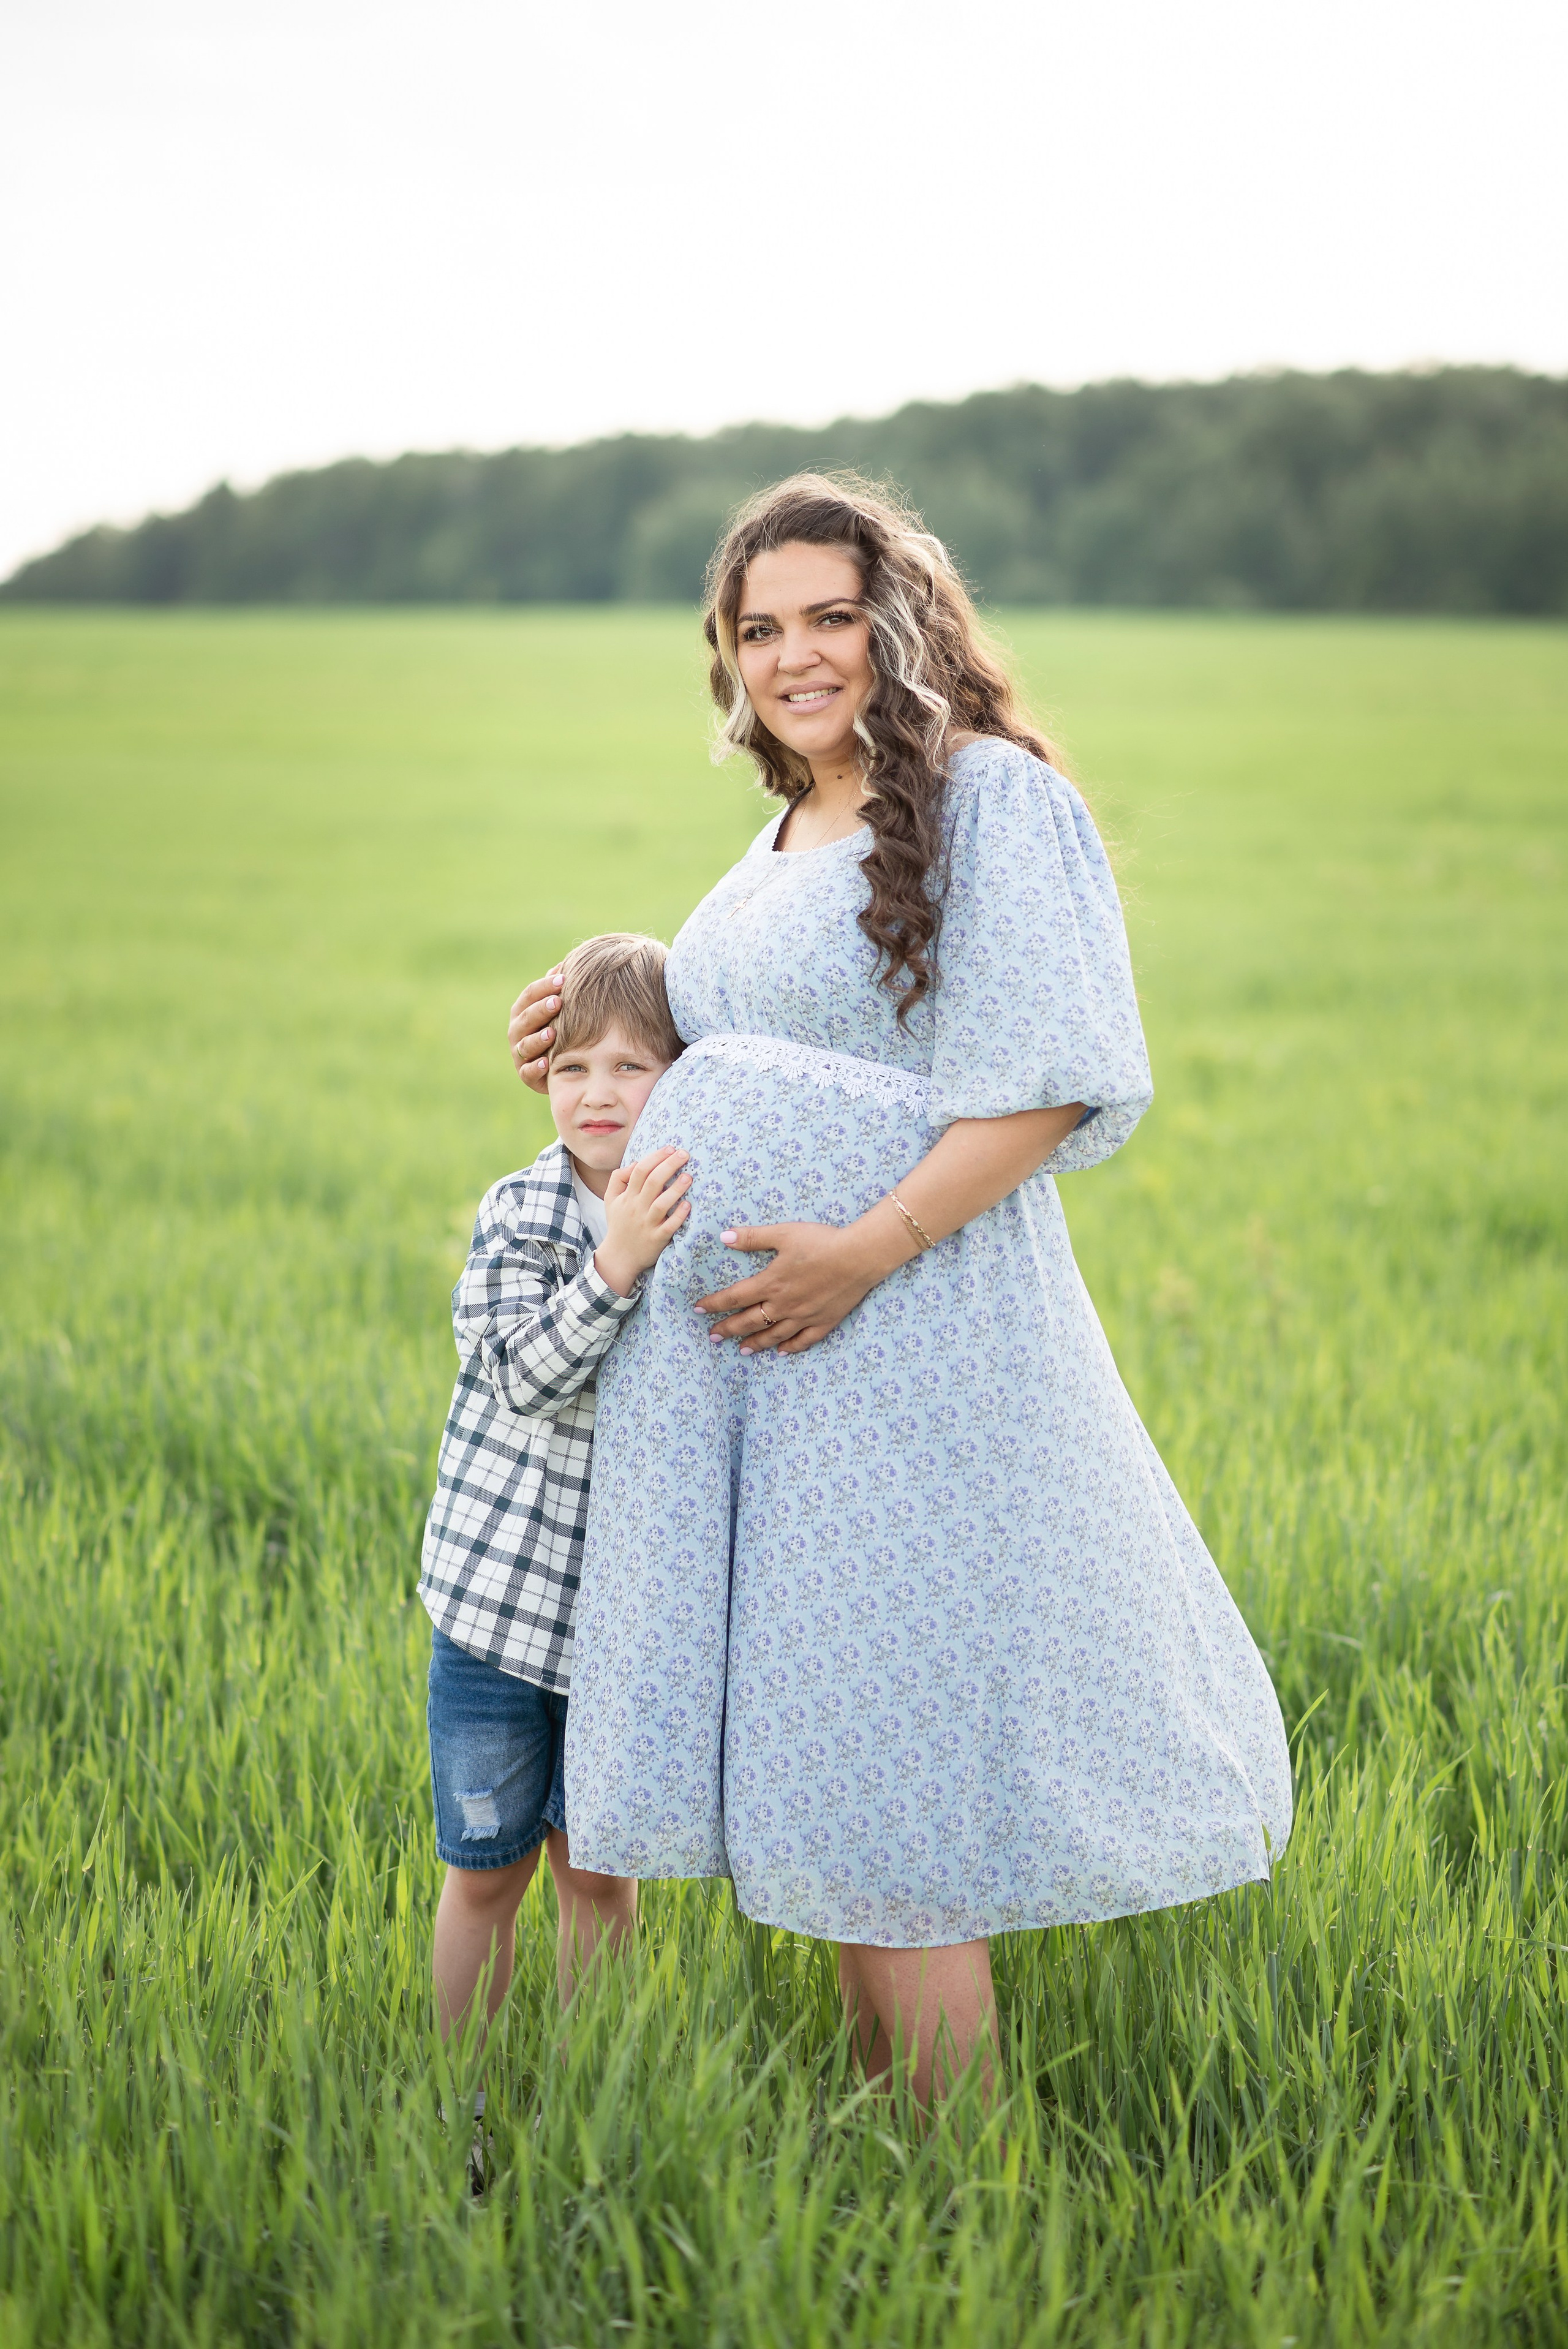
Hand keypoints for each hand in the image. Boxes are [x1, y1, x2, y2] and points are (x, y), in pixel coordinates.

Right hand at [508, 969, 564, 1091]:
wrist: (559, 1065)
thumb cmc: (557, 1029)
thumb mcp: (557, 1009)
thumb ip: (556, 990)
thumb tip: (564, 964)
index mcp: (523, 1011)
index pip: (529, 995)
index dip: (544, 986)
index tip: (563, 979)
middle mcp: (517, 1031)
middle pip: (525, 1017)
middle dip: (540, 1010)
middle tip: (557, 1002)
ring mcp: (519, 1053)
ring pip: (525, 1045)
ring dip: (538, 1039)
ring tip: (552, 1034)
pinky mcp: (525, 1075)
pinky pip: (528, 1072)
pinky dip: (536, 1068)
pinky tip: (547, 1063)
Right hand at [595, 1148, 691, 1296]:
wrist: (619, 1256)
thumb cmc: (619, 1224)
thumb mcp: (610, 1200)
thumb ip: (618, 1178)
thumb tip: (635, 1163)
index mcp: (627, 1197)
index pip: (640, 1171)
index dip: (655, 1157)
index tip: (670, 1148)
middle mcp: (636, 1208)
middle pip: (652, 1182)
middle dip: (669, 1165)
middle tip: (684, 1154)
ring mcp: (647, 1224)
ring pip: (661, 1204)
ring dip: (676, 1189)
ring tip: (689, 1176)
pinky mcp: (657, 1239)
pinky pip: (669, 1226)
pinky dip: (678, 1215)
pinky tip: (688, 1205)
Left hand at [694, 1213, 911, 1355]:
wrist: (859, 1256)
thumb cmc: (821, 1241)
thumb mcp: (784, 1233)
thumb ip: (752, 1237)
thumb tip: (723, 1237)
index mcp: (771, 1283)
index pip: (734, 1297)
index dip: (714, 1304)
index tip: (698, 1310)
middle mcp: (783, 1305)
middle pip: (749, 1322)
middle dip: (728, 1329)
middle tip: (713, 1337)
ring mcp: (803, 1317)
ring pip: (773, 1336)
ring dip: (755, 1343)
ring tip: (741, 1350)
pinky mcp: (823, 1322)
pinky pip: (803, 1341)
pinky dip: (790, 1348)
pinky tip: (781, 1353)